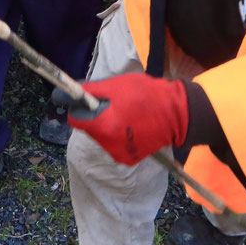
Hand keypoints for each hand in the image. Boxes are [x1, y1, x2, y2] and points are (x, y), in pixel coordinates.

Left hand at [64, 73, 189, 165]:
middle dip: (97, 115)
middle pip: (89, 128)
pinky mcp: (129, 159)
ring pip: (101, 136)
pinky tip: (133, 125)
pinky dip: (118, 135)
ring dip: (107, 125)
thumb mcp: (116, 85)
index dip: (80, 107)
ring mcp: (119, 154)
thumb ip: (90, 90)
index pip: (75, 119)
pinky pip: (113, 144)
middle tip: (115, 103)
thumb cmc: (147, 95)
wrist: (178, 115)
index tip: (90, 99)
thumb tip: (66, 93)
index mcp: (104, 127)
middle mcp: (109, 145)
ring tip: (127, 113)